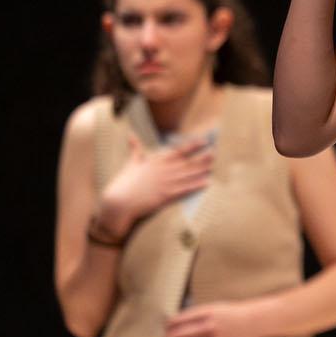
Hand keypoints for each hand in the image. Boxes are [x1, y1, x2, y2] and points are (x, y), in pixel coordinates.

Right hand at [96, 136, 213, 236]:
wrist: (119, 201)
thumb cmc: (125, 182)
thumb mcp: (131, 163)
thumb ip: (135, 149)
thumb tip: (130, 135)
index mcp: (156, 161)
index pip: (178, 151)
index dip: (193, 145)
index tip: (205, 140)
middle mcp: (163, 170)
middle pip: (187, 162)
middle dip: (202, 157)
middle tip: (216, 152)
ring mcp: (165, 182)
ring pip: (188, 175)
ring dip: (202, 170)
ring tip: (214, 165)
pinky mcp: (165, 196)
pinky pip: (185, 189)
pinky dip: (196, 186)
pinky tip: (206, 183)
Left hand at [164, 301, 264, 336]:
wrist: (256, 321)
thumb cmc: (234, 313)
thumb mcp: (214, 307)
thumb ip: (197, 314)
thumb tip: (176, 323)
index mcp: (205, 311)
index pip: (177, 320)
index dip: (168, 325)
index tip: (165, 328)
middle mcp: (207, 325)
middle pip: (177, 333)